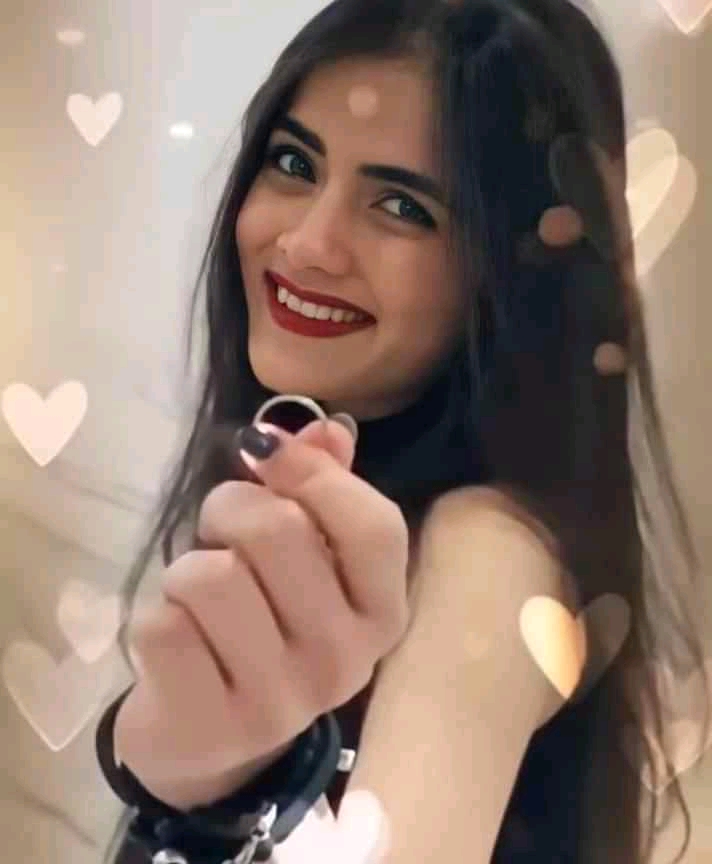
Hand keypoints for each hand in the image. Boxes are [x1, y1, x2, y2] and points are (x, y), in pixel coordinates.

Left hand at [114, 417, 409, 806]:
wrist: (213, 738)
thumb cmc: (267, 626)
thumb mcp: (307, 560)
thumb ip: (323, 488)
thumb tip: (327, 426)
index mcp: (381, 612)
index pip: (373, 525)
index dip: (314, 472)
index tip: (263, 449)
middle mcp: (345, 660)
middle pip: (277, 531)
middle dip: (230, 508)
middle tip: (222, 531)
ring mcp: (281, 701)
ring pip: (209, 576)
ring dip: (188, 567)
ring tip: (198, 592)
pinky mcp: (210, 725)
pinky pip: (162, 625)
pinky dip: (156, 613)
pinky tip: (177, 639)